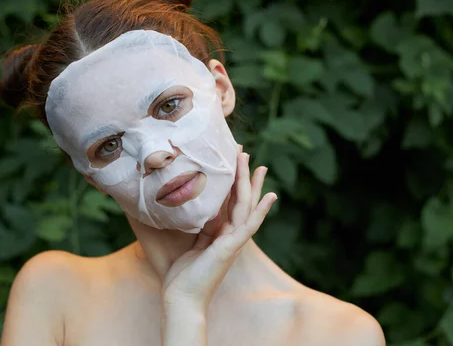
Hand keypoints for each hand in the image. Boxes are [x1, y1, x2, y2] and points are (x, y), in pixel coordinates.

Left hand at [161, 151, 277, 311]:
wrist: (182, 299)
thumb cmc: (183, 276)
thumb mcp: (191, 245)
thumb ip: (198, 228)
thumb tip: (194, 208)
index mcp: (221, 234)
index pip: (230, 203)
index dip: (233, 183)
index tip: (234, 163)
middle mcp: (231, 236)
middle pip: (241, 200)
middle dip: (244, 177)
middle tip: (245, 153)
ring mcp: (233, 242)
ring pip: (246, 207)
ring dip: (251, 185)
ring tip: (256, 164)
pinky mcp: (231, 248)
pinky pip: (248, 226)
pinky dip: (261, 210)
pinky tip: (270, 196)